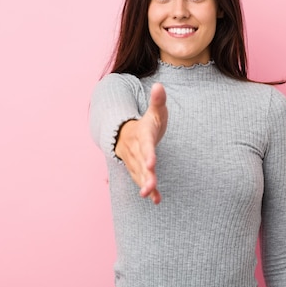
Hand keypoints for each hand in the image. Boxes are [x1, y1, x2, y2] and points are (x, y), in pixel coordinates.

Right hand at [115, 83, 167, 203]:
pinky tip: (157, 200)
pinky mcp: (137, 169)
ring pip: (138, 174)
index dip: (148, 153)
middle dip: (146, 175)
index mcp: (141, 134)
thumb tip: (159, 85)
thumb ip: (158, 100)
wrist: (126, 132)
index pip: (145, 144)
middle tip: (150, 186)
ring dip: (144, 184)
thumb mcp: (154, 111)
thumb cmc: (146, 121)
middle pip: (141, 163)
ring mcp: (134, 160)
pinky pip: (141, 180)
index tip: (152, 162)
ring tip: (150, 195)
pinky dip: (150, 190)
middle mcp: (135, 149)